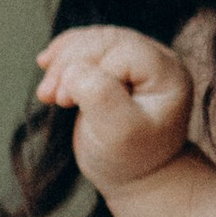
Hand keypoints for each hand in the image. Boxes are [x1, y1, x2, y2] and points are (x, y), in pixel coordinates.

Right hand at [37, 24, 194, 191]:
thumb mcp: (119, 133)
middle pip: (106, 40)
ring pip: (94, 40)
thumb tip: (75, 70)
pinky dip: (65, 54)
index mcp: (168, 74)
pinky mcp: (117, 64)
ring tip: (47, 91)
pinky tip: (47, 63)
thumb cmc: (130, 158)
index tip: (65, 100)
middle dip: (70, 61)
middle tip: (49, 95)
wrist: (135, 176)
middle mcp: (157, 60)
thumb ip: (102, 97)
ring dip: (63, 59)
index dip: (88, 68)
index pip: (121, 52)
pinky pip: (88, 44)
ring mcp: (137, 60)